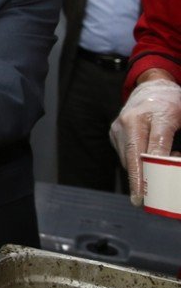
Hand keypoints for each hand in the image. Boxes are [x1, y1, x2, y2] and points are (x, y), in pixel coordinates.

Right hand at [110, 77, 180, 205]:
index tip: (143, 194)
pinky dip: (135, 163)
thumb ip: (169, 142)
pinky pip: (125, 154)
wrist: (151, 88)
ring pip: (127, 159)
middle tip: (143, 200)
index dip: (145, 174)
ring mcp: (118, 127)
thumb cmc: (171, 104)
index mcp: (151, 116)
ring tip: (157, 173)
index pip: (148, 150)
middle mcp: (129, 121)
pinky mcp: (114, 132)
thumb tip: (173, 163)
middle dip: (139, 180)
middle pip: (133, 158)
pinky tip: (147, 161)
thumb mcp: (178, 121)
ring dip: (140, 171)